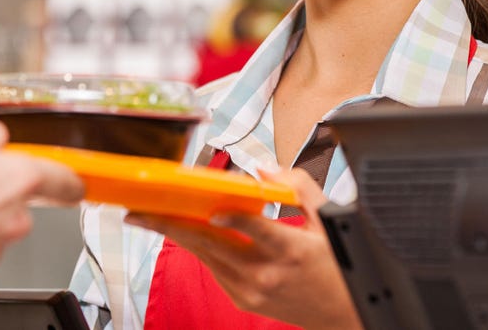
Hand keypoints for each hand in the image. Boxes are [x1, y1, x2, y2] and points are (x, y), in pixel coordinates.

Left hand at [125, 168, 360, 329]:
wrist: (346, 316)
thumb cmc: (339, 268)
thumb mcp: (329, 221)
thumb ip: (298, 189)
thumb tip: (264, 171)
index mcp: (291, 251)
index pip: (254, 229)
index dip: (232, 217)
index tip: (212, 205)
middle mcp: (266, 274)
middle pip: (211, 243)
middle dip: (172, 225)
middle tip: (141, 210)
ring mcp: (252, 290)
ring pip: (206, 256)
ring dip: (176, 235)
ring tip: (149, 217)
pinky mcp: (244, 299)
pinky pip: (214, 268)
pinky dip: (199, 247)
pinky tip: (184, 231)